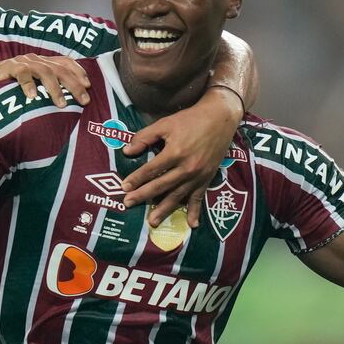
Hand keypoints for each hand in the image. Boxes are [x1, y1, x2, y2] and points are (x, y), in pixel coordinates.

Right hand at [0, 54, 90, 106]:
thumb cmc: (7, 88)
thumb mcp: (31, 88)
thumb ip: (44, 91)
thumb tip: (65, 104)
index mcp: (42, 62)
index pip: (65, 62)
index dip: (78, 71)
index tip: (89, 85)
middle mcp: (35, 60)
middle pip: (60, 69)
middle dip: (74, 84)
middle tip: (84, 100)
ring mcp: (22, 63)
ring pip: (45, 72)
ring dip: (55, 88)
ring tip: (61, 104)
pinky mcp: (8, 67)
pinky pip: (22, 74)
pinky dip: (28, 85)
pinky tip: (32, 97)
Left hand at [120, 87, 242, 226]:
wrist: (220, 118)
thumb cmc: (190, 120)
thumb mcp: (165, 124)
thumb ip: (145, 137)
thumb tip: (127, 152)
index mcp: (175, 152)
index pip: (151, 169)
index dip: (136, 178)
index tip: (124, 187)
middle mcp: (186, 167)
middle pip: (161, 185)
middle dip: (143, 195)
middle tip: (128, 204)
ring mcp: (198, 175)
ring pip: (178, 195)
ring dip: (164, 209)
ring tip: (152, 222)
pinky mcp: (207, 178)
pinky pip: (199, 197)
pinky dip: (195, 211)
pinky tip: (191, 225)